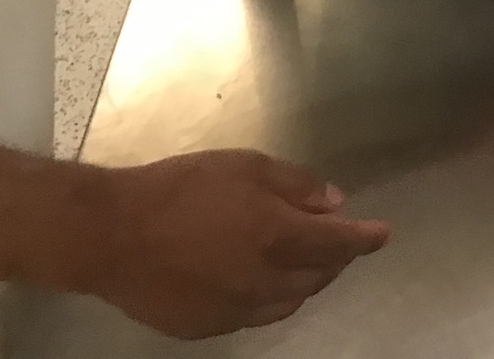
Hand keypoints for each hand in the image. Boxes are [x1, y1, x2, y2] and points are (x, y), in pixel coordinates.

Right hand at [80, 150, 388, 338]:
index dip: (364, 238)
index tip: (382, 234)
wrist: (111, 234)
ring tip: (305, 262)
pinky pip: (253, 316)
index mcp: (277, 236)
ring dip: (306, 282)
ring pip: (289, 303)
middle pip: (318, 277)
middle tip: (339, 241)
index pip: (338, 242)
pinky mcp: (207, 328)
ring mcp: (234, 310)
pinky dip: (269, 298)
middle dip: (336, 259)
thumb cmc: (180, 188)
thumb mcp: (245, 166)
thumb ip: (296, 184)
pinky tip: (259, 281)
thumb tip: (334, 202)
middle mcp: (263, 281)